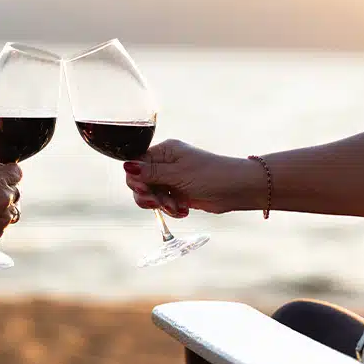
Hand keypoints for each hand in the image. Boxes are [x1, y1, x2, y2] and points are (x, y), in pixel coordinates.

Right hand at [122, 139, 265, 216]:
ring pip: (150, 195)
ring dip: (160, 205)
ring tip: (176, 208)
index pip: (135, 164)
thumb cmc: (210, 175)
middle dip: (147, 195)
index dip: (135, 179)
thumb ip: (150, 173)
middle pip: (139, 181)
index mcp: (164, 152)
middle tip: (158, 203)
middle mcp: (165, 164)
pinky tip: (183, 211)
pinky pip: (162, 203)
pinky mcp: (178, 194)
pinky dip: (170, 209)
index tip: (145, 191)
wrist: (237, 190)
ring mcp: (171, 179)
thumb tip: (126, 166)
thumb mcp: (177, 174)